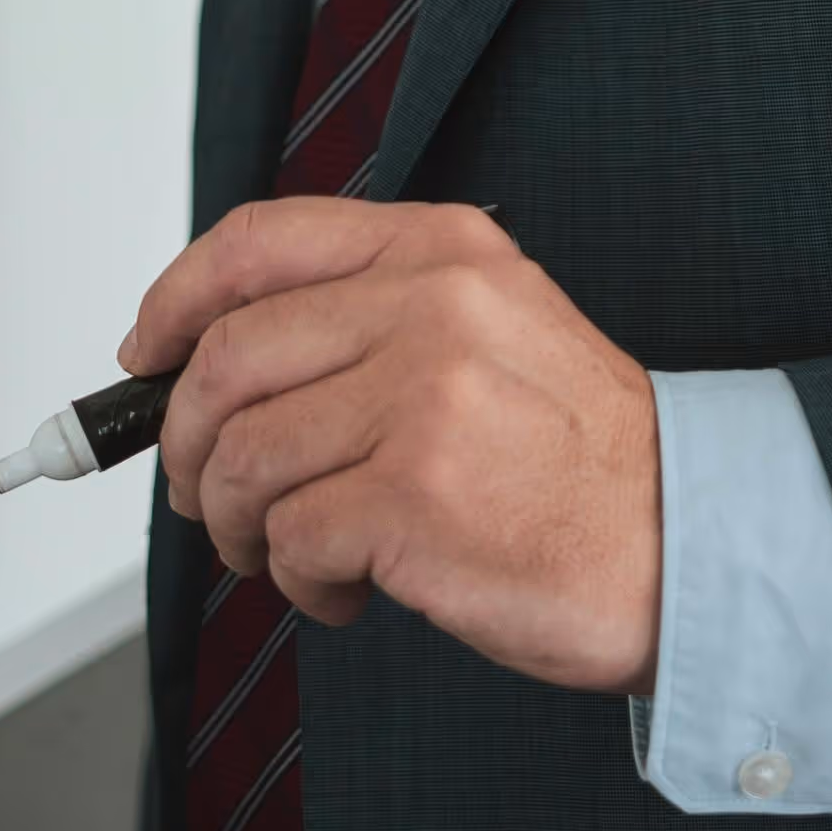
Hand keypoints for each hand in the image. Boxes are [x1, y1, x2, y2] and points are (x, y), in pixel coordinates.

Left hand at [122, 198, 661, 692]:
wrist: (685, 537)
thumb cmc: (580, 453)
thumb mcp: (494, 326)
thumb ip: (375, 315)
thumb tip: (218, 360)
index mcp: (444, 249)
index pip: (258, 242)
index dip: (176, 301)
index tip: (146, 356)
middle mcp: (431, 305)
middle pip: (224, 362)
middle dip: (187, 447)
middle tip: (209, 497)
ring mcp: (422, 398)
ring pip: (241, 460)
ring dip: (242, 529)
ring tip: (294, 554)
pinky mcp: (414, 497)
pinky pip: (288, 541)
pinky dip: (299, 582)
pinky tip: (350, 588)